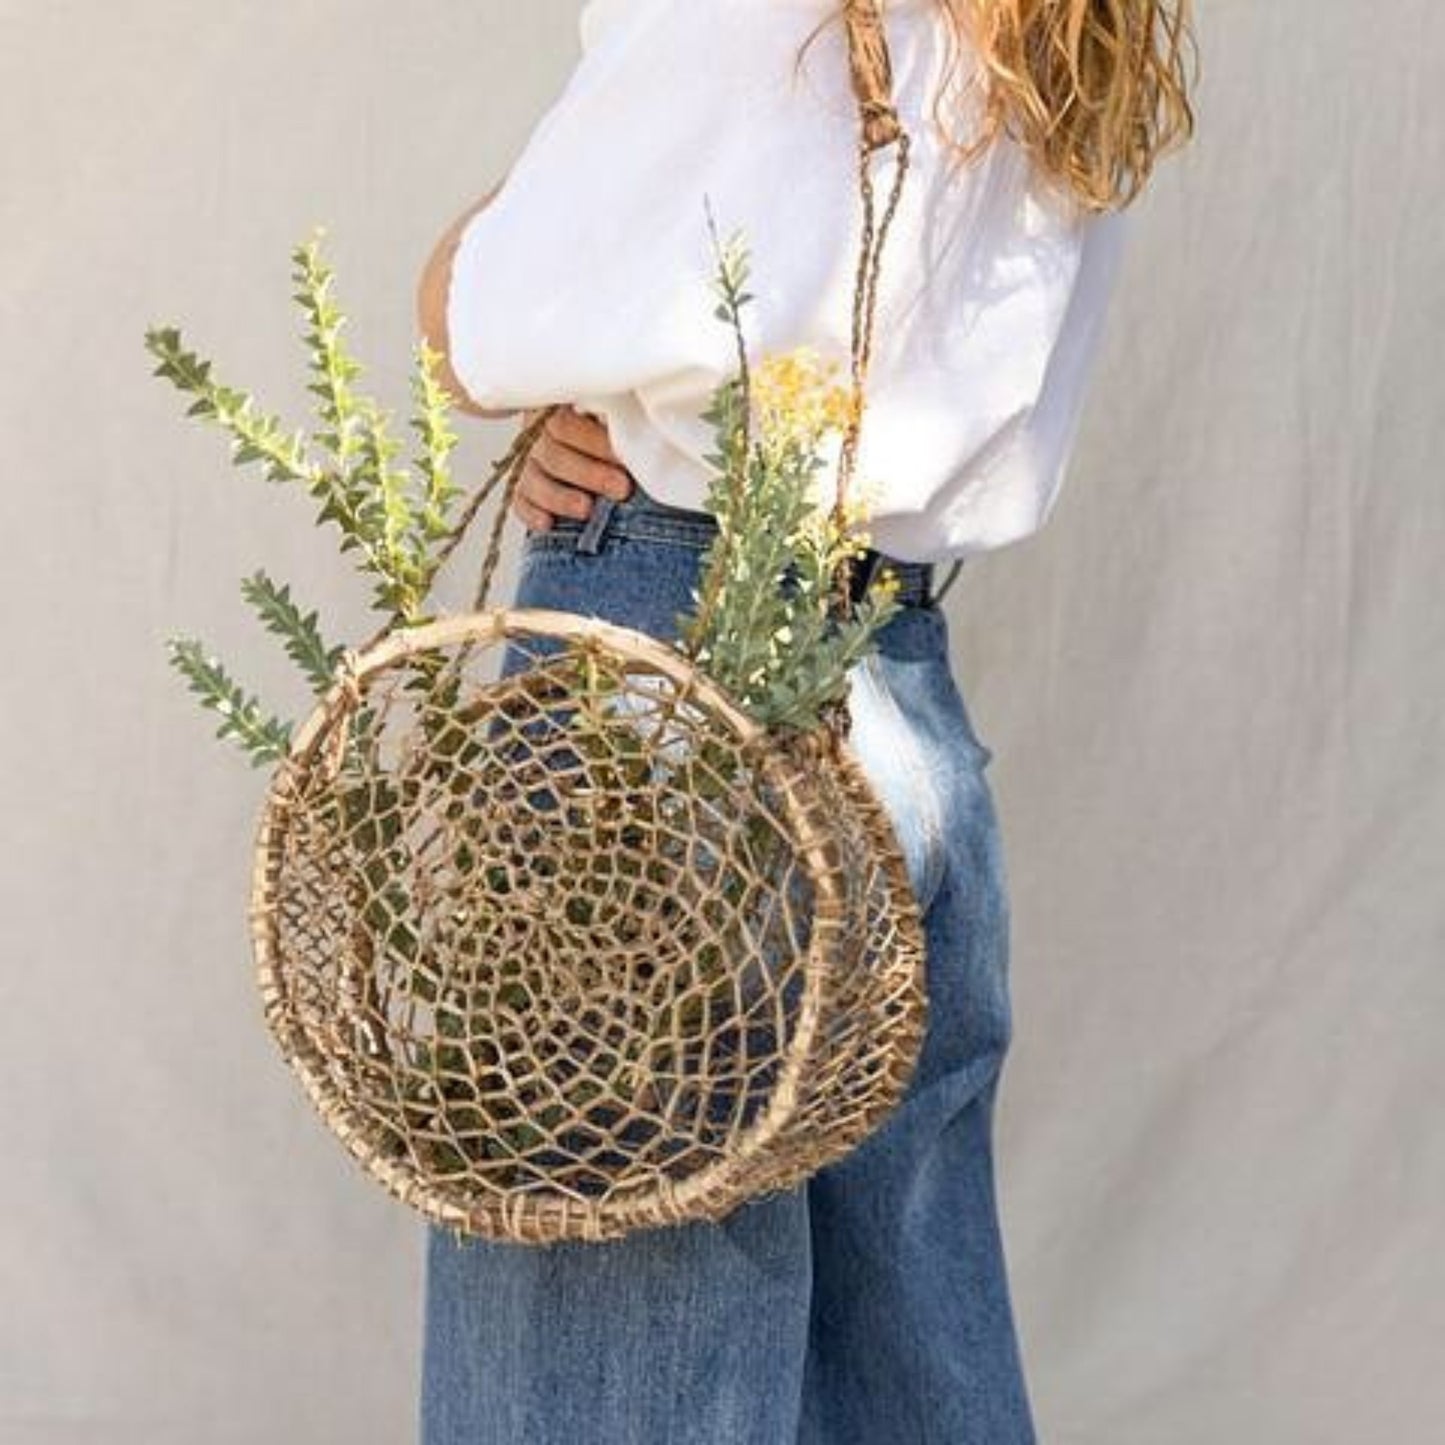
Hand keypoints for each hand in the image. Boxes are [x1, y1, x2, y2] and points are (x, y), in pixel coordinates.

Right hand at [514, 404, 635, 531]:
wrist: (590, 452)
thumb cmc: (608, 436)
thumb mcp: (612, 422)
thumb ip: (616, 429)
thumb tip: (639, 441)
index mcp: (559, 409)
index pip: (566, 423)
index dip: (596, 442)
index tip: (625, 459)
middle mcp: (539, 434)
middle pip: (552, 451)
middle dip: (589, 473)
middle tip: (621, 488)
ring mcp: (528, 463)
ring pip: (533, 479)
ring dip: (560, 497)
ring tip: (587, 509)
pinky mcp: (522, 490)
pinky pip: (519, 501)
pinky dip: (532, 513)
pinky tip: (548, 523)